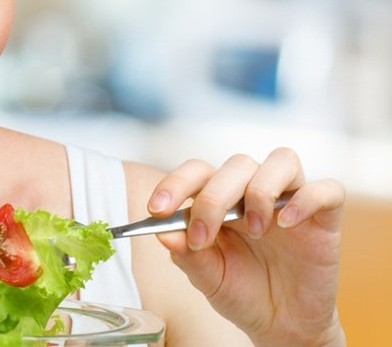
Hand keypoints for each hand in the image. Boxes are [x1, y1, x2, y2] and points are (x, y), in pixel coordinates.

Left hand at [149, 147, 345, 345]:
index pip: (198, 172)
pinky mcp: (324, 217)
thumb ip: (187, 255)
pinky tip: (287, 225)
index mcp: (219, 200)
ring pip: (282, 160)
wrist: (281, 324)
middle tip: (204, 235)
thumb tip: (164, 233)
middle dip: (214, 197)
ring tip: (255, 231)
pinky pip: (326, 189)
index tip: (158, 209)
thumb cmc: (241, 293)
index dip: (176, 183)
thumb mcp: (208, 278)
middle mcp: (253, 192)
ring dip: (261, 191)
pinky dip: (306, 200)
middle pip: (237, 164)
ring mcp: (290, 200)